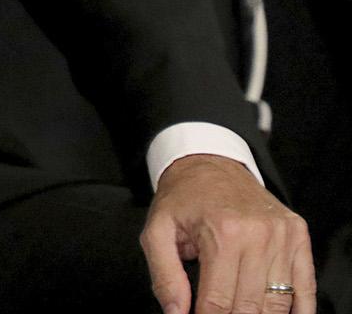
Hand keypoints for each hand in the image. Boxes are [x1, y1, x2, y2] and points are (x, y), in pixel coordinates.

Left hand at [141, 154, 313, 313]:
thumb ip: (164, 276)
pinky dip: (296, 309)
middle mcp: (259, 234)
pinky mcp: (298, 236)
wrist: (209, 164)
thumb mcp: (157, 231)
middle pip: (249, 305)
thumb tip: (175, 313)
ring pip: (278, 302)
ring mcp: (283, 236)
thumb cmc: (184, 199)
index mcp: (223, 233)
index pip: (218, 301)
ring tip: (240, 312)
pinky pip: (305, 287)